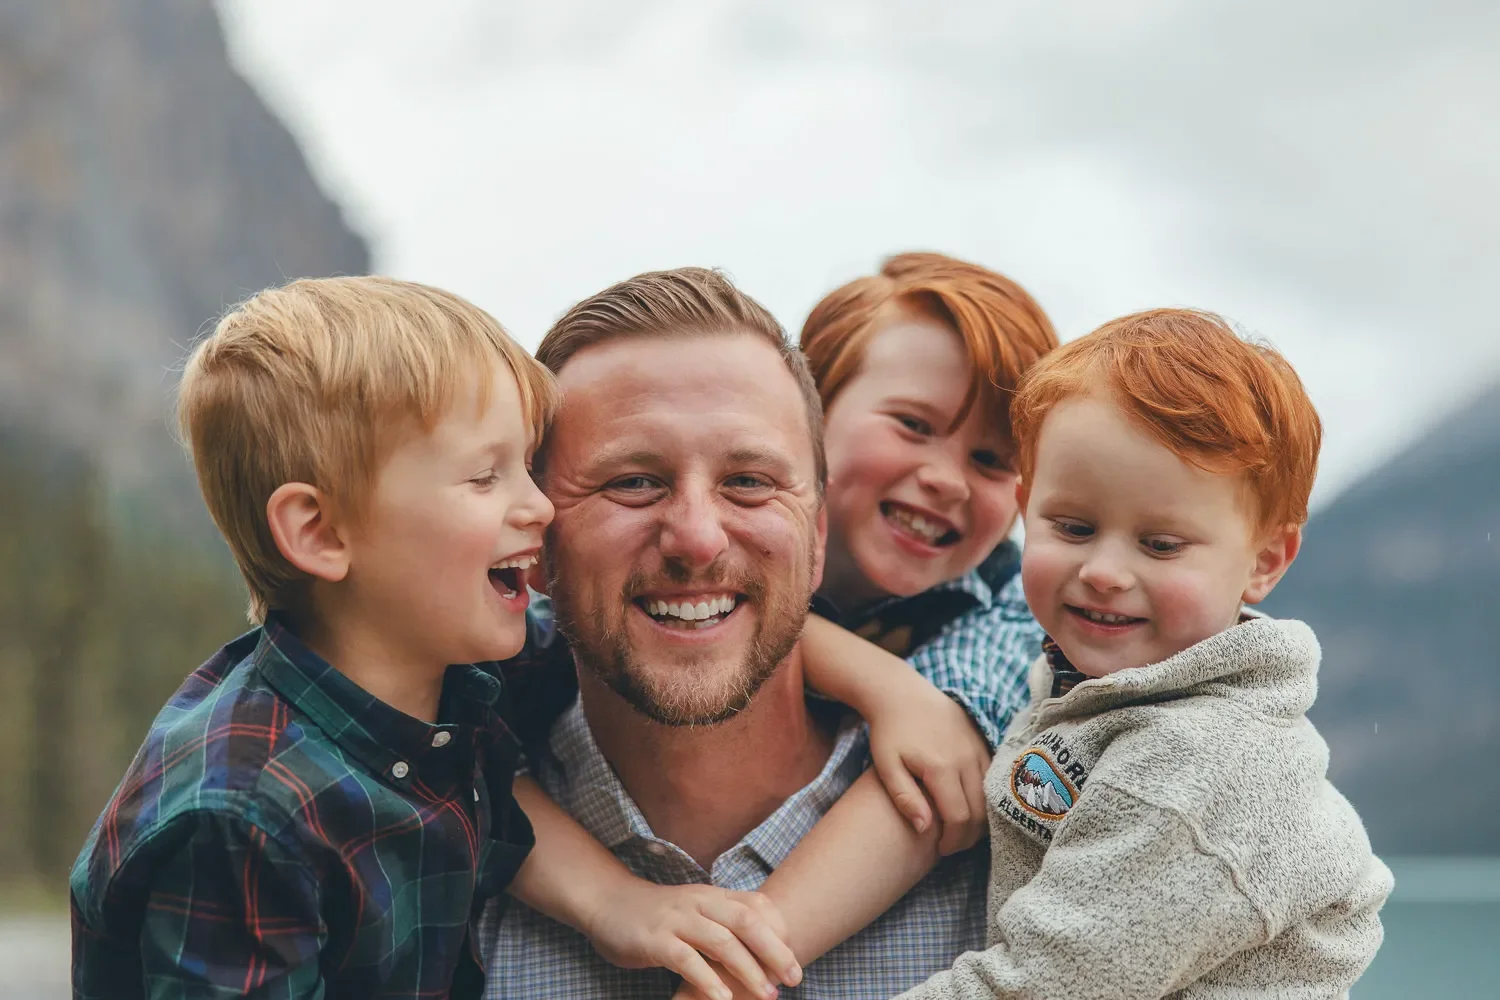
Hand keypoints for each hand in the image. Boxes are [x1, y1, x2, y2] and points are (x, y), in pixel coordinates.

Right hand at [584, 881, 801, 999]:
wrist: (608, 902)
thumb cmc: (659, 913)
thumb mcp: (696, 909)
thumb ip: (725, 922)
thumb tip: (765, 947)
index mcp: (712, 895)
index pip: (756, 906)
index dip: (780, 931)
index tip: (793, 960)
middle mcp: (698, 902)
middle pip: (746, 920)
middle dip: (775, 950)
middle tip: (794, 978)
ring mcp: (676, 919)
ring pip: (721, 940)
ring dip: (748, 969)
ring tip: (768, 994)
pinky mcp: (654, 940)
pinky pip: (686, 959)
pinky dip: (708, 979)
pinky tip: (723, 999)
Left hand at [867, 680, 990, 855]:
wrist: (900, 693)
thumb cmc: (888, 732)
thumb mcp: (886, 766)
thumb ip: (905, 798)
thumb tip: (924, 829)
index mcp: (941, 767)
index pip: (959, 818)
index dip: (953, 841)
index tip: (940, 850)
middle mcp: (965, 757)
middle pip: (980, 811)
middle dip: (968, 836)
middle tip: (951, 845)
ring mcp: (977, 747)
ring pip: (990, 795)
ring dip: (979, 819)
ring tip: (960, 830)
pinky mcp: (982, 740)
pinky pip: (991, 777)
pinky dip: (985, 797)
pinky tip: (969, 805)